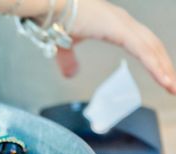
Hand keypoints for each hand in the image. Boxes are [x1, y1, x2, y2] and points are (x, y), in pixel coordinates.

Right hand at [56, 0, 175, 93]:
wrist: (49, 6)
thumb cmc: (55, 19)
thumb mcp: (64, 46)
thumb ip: (70, 60)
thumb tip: (71, 74)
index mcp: (114, 24)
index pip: (142, 43)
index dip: (154, 60)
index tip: (162, 77)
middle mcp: (123, 21)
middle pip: (152, 46)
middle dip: (164, 66)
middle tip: (172, 86)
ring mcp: (122, 24)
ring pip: (151, 49)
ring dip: (163, 69)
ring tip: (172, 88)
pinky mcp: (119, 30)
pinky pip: (142, 50)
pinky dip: (154, 66)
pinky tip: (162, 79)